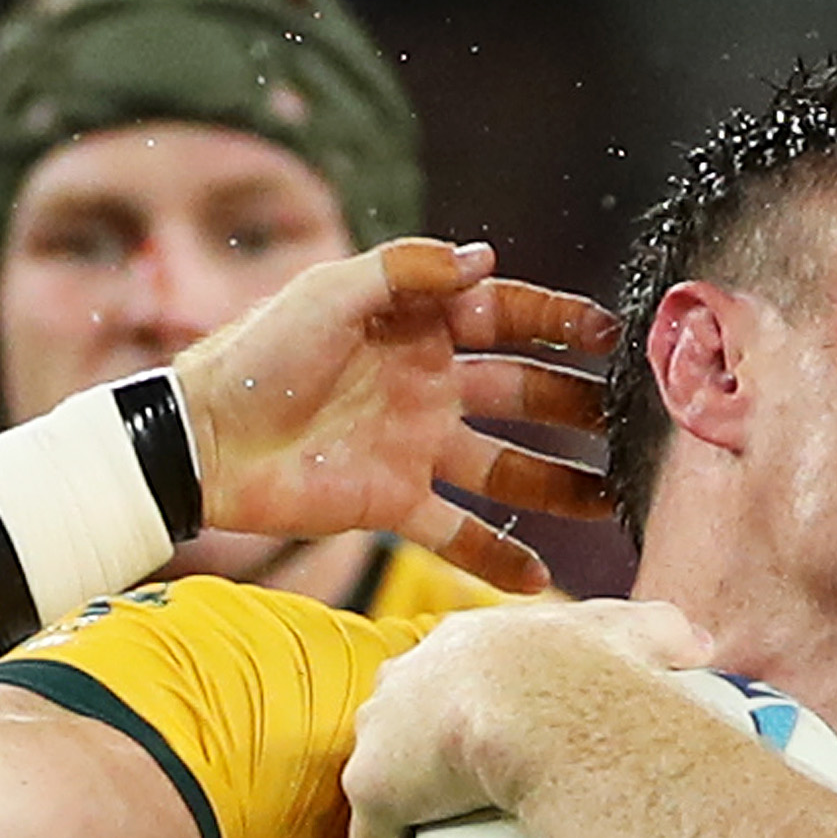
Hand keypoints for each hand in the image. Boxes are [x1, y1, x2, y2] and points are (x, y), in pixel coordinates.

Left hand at [172, 237, 616, 593]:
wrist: (201, 439)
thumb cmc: (257, 354)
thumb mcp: (329, 292)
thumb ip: (407, 271)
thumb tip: (485, 256)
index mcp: (417, 325)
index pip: (505, 316)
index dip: (557, 322)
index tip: (610, 334)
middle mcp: (427, 385)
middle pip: (522, 395)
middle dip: (578, 407)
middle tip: (635, 423)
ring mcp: (414, 447)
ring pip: (506, 467)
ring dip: (559, 485)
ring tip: (613, 500)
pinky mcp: (390, 503)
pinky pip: (456, 533)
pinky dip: (497, 558)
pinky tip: (540, 582)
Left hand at [341, 598, 709, 837]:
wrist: (544, 703)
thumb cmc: (597, 666)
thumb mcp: (641, 633)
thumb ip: (662, 634)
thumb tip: (697, 645)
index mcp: (468, 641)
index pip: (455, 666)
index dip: (464, 693)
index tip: (481, 718)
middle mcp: (411, 678)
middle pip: (399, 712)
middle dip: (410, 738)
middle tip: (442, 780)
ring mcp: (384, 737)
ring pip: (377, 772)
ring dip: (390, 803)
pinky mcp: (375, 793)